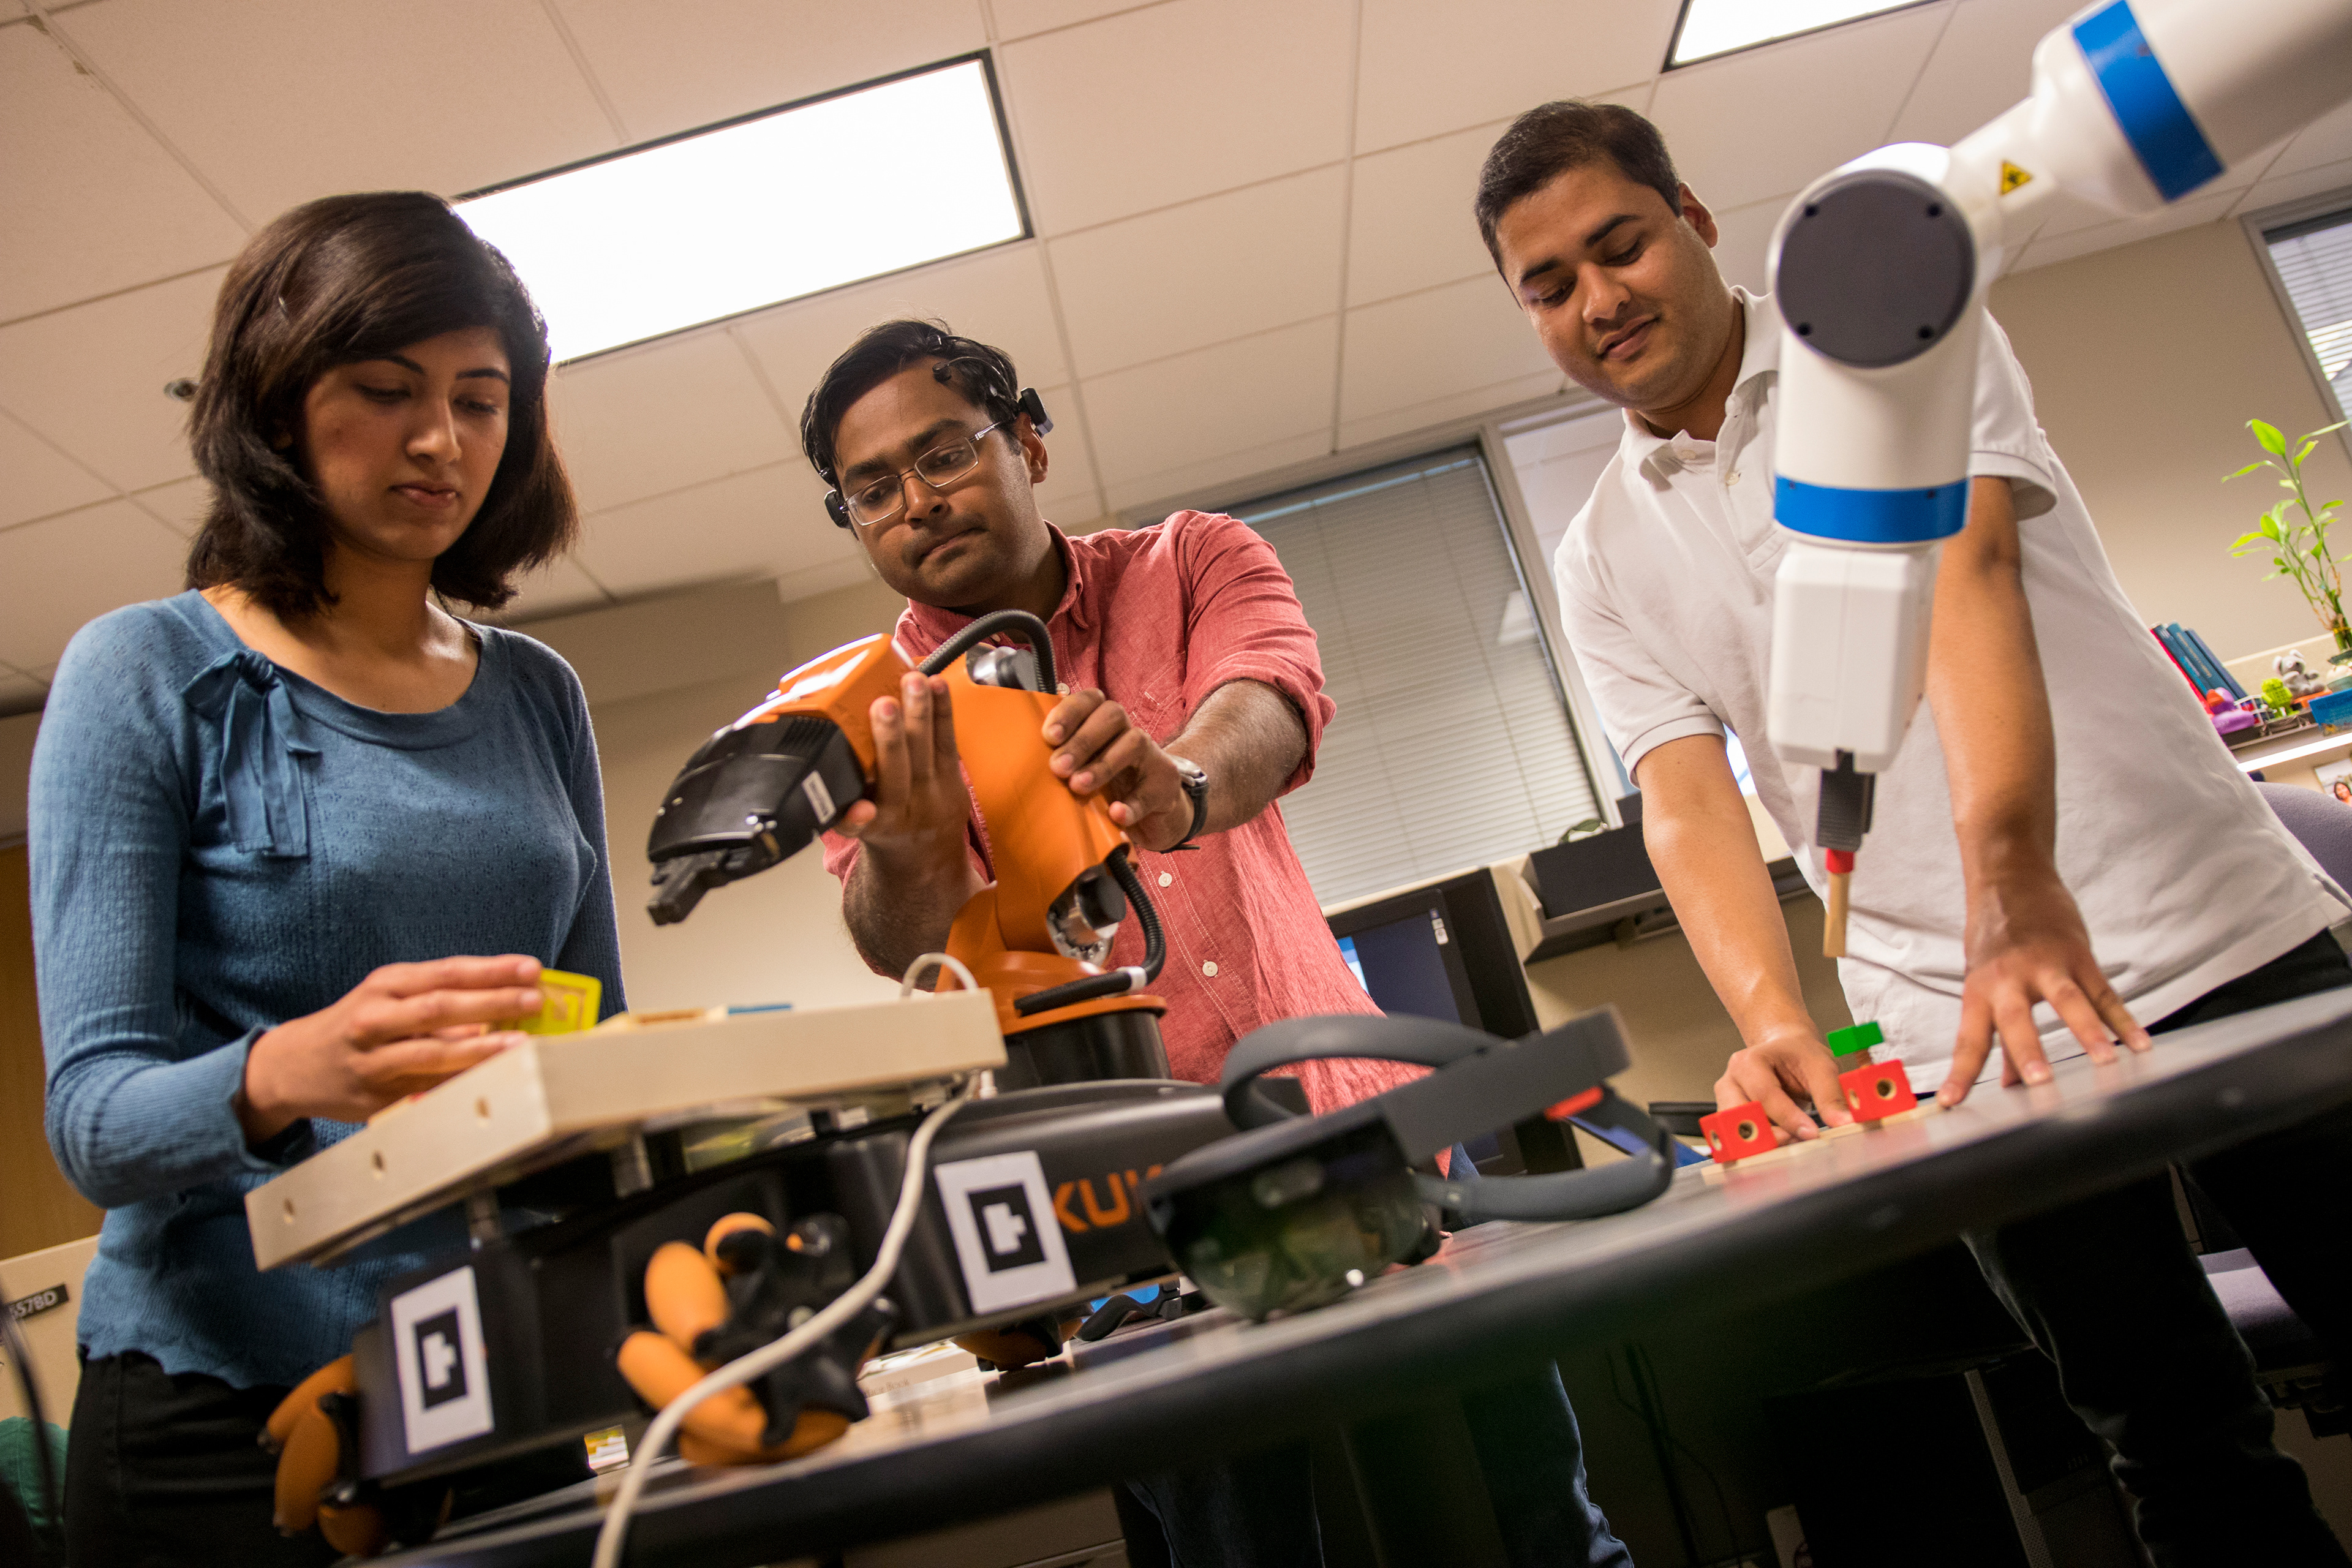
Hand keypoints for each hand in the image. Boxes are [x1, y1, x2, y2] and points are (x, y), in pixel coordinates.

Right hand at [237, 956, 546, 1139]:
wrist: (293, 1066)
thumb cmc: (357, 1025)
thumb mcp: (389, 998)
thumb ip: (439, 997)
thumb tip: (505, 1001)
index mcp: (386, 986)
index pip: (447, 972)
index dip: (492, 970)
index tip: (531, 969)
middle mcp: (375, 1018)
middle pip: (440, 1007)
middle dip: (492, 1002)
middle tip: (534, 1001)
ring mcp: (371, 1059)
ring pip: (430, 1053)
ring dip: (479, 1049)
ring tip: (518, 1044)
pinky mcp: (373, 1096)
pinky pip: (422, 1090)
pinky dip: (457, 1084)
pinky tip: (487, 1080)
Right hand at [835, 674, 975, 868]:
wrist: (928, 852)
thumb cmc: (886, 828)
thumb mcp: (856, 829)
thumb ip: (837, 808)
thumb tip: (809, 778)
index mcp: (874, 825)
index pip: (860, 823)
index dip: (857, 818)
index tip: (860, 808)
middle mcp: (905, 809)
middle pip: (897, 773)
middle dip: (890, 737)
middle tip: (883, 705)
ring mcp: (933, 791)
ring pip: (927, 750)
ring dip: (921, 712)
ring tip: (914, 681)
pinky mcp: (954, 775)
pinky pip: (949, 741)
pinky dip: (942, 711)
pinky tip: (937, 685)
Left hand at [1042, 688, 1192, 850]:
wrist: (1156, 818)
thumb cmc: (1110, 790)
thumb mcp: (1084, 772)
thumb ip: (1060, 761)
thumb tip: (1017, 760)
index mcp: (1105, 725)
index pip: (1091, 700)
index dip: (1069, 712)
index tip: (1049, 736)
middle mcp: (1129, 733)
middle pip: (1112, 716)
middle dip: (1082, 740)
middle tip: (1058, 767)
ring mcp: (1151, 757)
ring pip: (1134, 743)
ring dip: (1103, 764)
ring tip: (1079, 786)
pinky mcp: (1165, 786)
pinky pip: (1150, 790)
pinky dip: (1132, 803)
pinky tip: (1115, 814)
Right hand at [1715, 1026, 1855, 1141]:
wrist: (1786, 1051)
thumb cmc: (1799, 1055)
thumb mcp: (1821, 1066)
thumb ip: (1831, 1094)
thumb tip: (1843, 1121)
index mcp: (1749, 1061)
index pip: (1764, 1094)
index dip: (1787, 1117)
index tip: (1811, 1133)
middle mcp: (1731, 1081)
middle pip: (1740, 1115)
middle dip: (1767, 1133)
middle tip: (1796, 1139)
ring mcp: (1727, 1101)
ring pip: (1736, 1131)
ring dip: (1763, 1141)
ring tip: (1792, 1139)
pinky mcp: (1732, 1118)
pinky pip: (1742, 1138)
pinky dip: (1762, 1144)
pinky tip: (1784, 1139)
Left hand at [1938, 861, 2146, 1105]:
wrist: (2010, 877)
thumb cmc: (1994, 939)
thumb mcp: (1985, 982)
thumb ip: (1997, 1036)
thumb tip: (2006, 1086)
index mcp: (1980, 991)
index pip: (1968, 1040)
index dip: (1959, 1073)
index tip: (1950, 1103)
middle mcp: (2009, 978)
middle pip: (2016, 1020)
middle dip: (2026, 1051)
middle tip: (2038, 1082)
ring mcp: (2046, 964)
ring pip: (2069, 1001)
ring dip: (2088, 1032)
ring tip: (2106, 1061)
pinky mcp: (2078, 954)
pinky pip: (2104, 991)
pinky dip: (2123, 1019)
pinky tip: (2140, 1043)